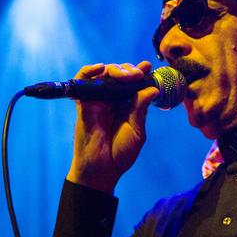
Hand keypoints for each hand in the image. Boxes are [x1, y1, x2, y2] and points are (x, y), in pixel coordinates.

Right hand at [67, 61, 159, 193]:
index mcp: (129, 105)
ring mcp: (98, 100)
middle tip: (137, 75)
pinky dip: (89, 72)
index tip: (148, 66)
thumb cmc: (121, 153)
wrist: (102, 170)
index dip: (141, 73)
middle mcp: (114, 100)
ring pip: (104, 75)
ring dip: (115, 70)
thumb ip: (141, 109)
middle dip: (129, 70)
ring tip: (125, 75)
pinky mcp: (84, 103)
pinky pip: (83, 82)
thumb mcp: (137, 130)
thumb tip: (153, 89)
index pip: (135, 83)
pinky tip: (99, 69)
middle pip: (120, 75)